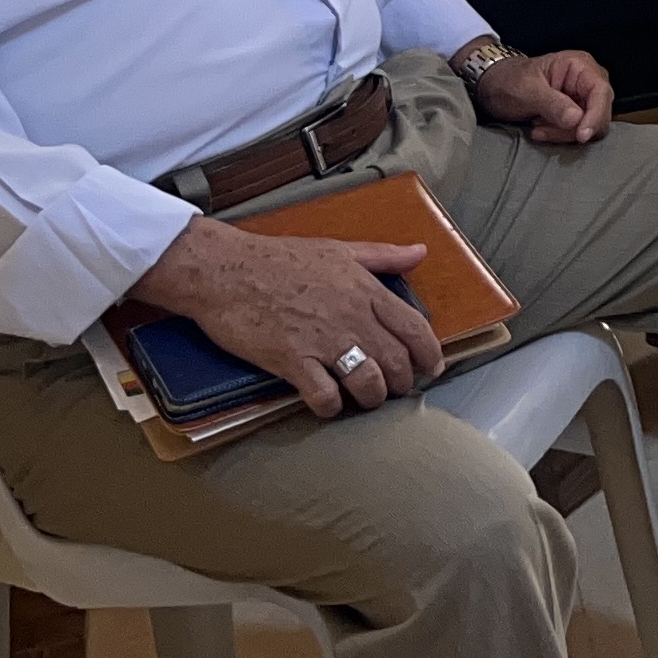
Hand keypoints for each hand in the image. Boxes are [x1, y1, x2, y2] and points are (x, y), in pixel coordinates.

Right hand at [128, 217, 443, 416]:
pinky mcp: (292, 360)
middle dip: (402, 382)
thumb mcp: (338, 250)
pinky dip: (331, 407)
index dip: (430, 354)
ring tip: (365, 400)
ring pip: (367, 382)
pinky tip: (328, 404)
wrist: (225, 270)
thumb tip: (420, 253)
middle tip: (396, 390)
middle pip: (395, 361)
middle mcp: (351, 316)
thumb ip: (382, 255)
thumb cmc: (278, 258)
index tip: (432, 368)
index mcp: (365, 290)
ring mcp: (322, 340)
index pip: (415, 328)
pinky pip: (324, 396)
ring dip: (371, 398)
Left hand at [467, 45, 612, 145]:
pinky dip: (560, 135)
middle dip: (574, 128)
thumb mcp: (527, 91)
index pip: (600, 92)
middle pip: (599, 112)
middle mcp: (587, 81)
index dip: (595, 115)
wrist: (493, 87)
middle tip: (543, 131)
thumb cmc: (508, 81)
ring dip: (564, 133)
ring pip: (590, 126)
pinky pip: (577, 131)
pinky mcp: (575, 113)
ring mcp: (582, 98)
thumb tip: (577, 119)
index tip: (581, 135)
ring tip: (537, 128)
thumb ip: (553, 104)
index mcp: (579, 66)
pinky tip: (540, 130)